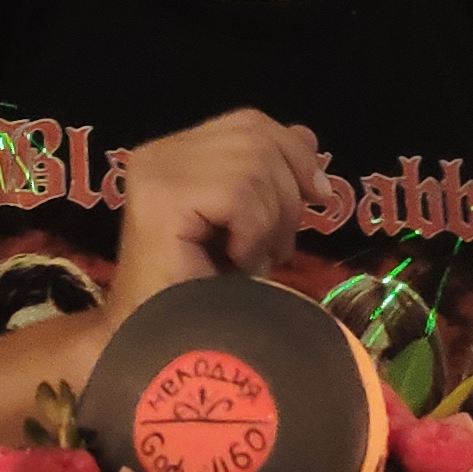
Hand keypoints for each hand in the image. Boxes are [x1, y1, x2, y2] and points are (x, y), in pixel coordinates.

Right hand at [106, 110, 326, 328]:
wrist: (161, 348)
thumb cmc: (205, 295)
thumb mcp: (253, 223)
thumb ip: (273, 174)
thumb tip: (307, 136)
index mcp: (174, 153)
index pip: (249, 123)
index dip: (292, 152)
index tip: (318, 195)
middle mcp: (158, 153)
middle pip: (257, 136)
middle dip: (287, 193)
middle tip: (277, 246)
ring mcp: (155, 172)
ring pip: (253, 164)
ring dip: (270, 221)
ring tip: (252, 259)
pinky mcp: (161, 198)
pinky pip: (239, 194)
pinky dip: (252, 234)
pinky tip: (234, 262)